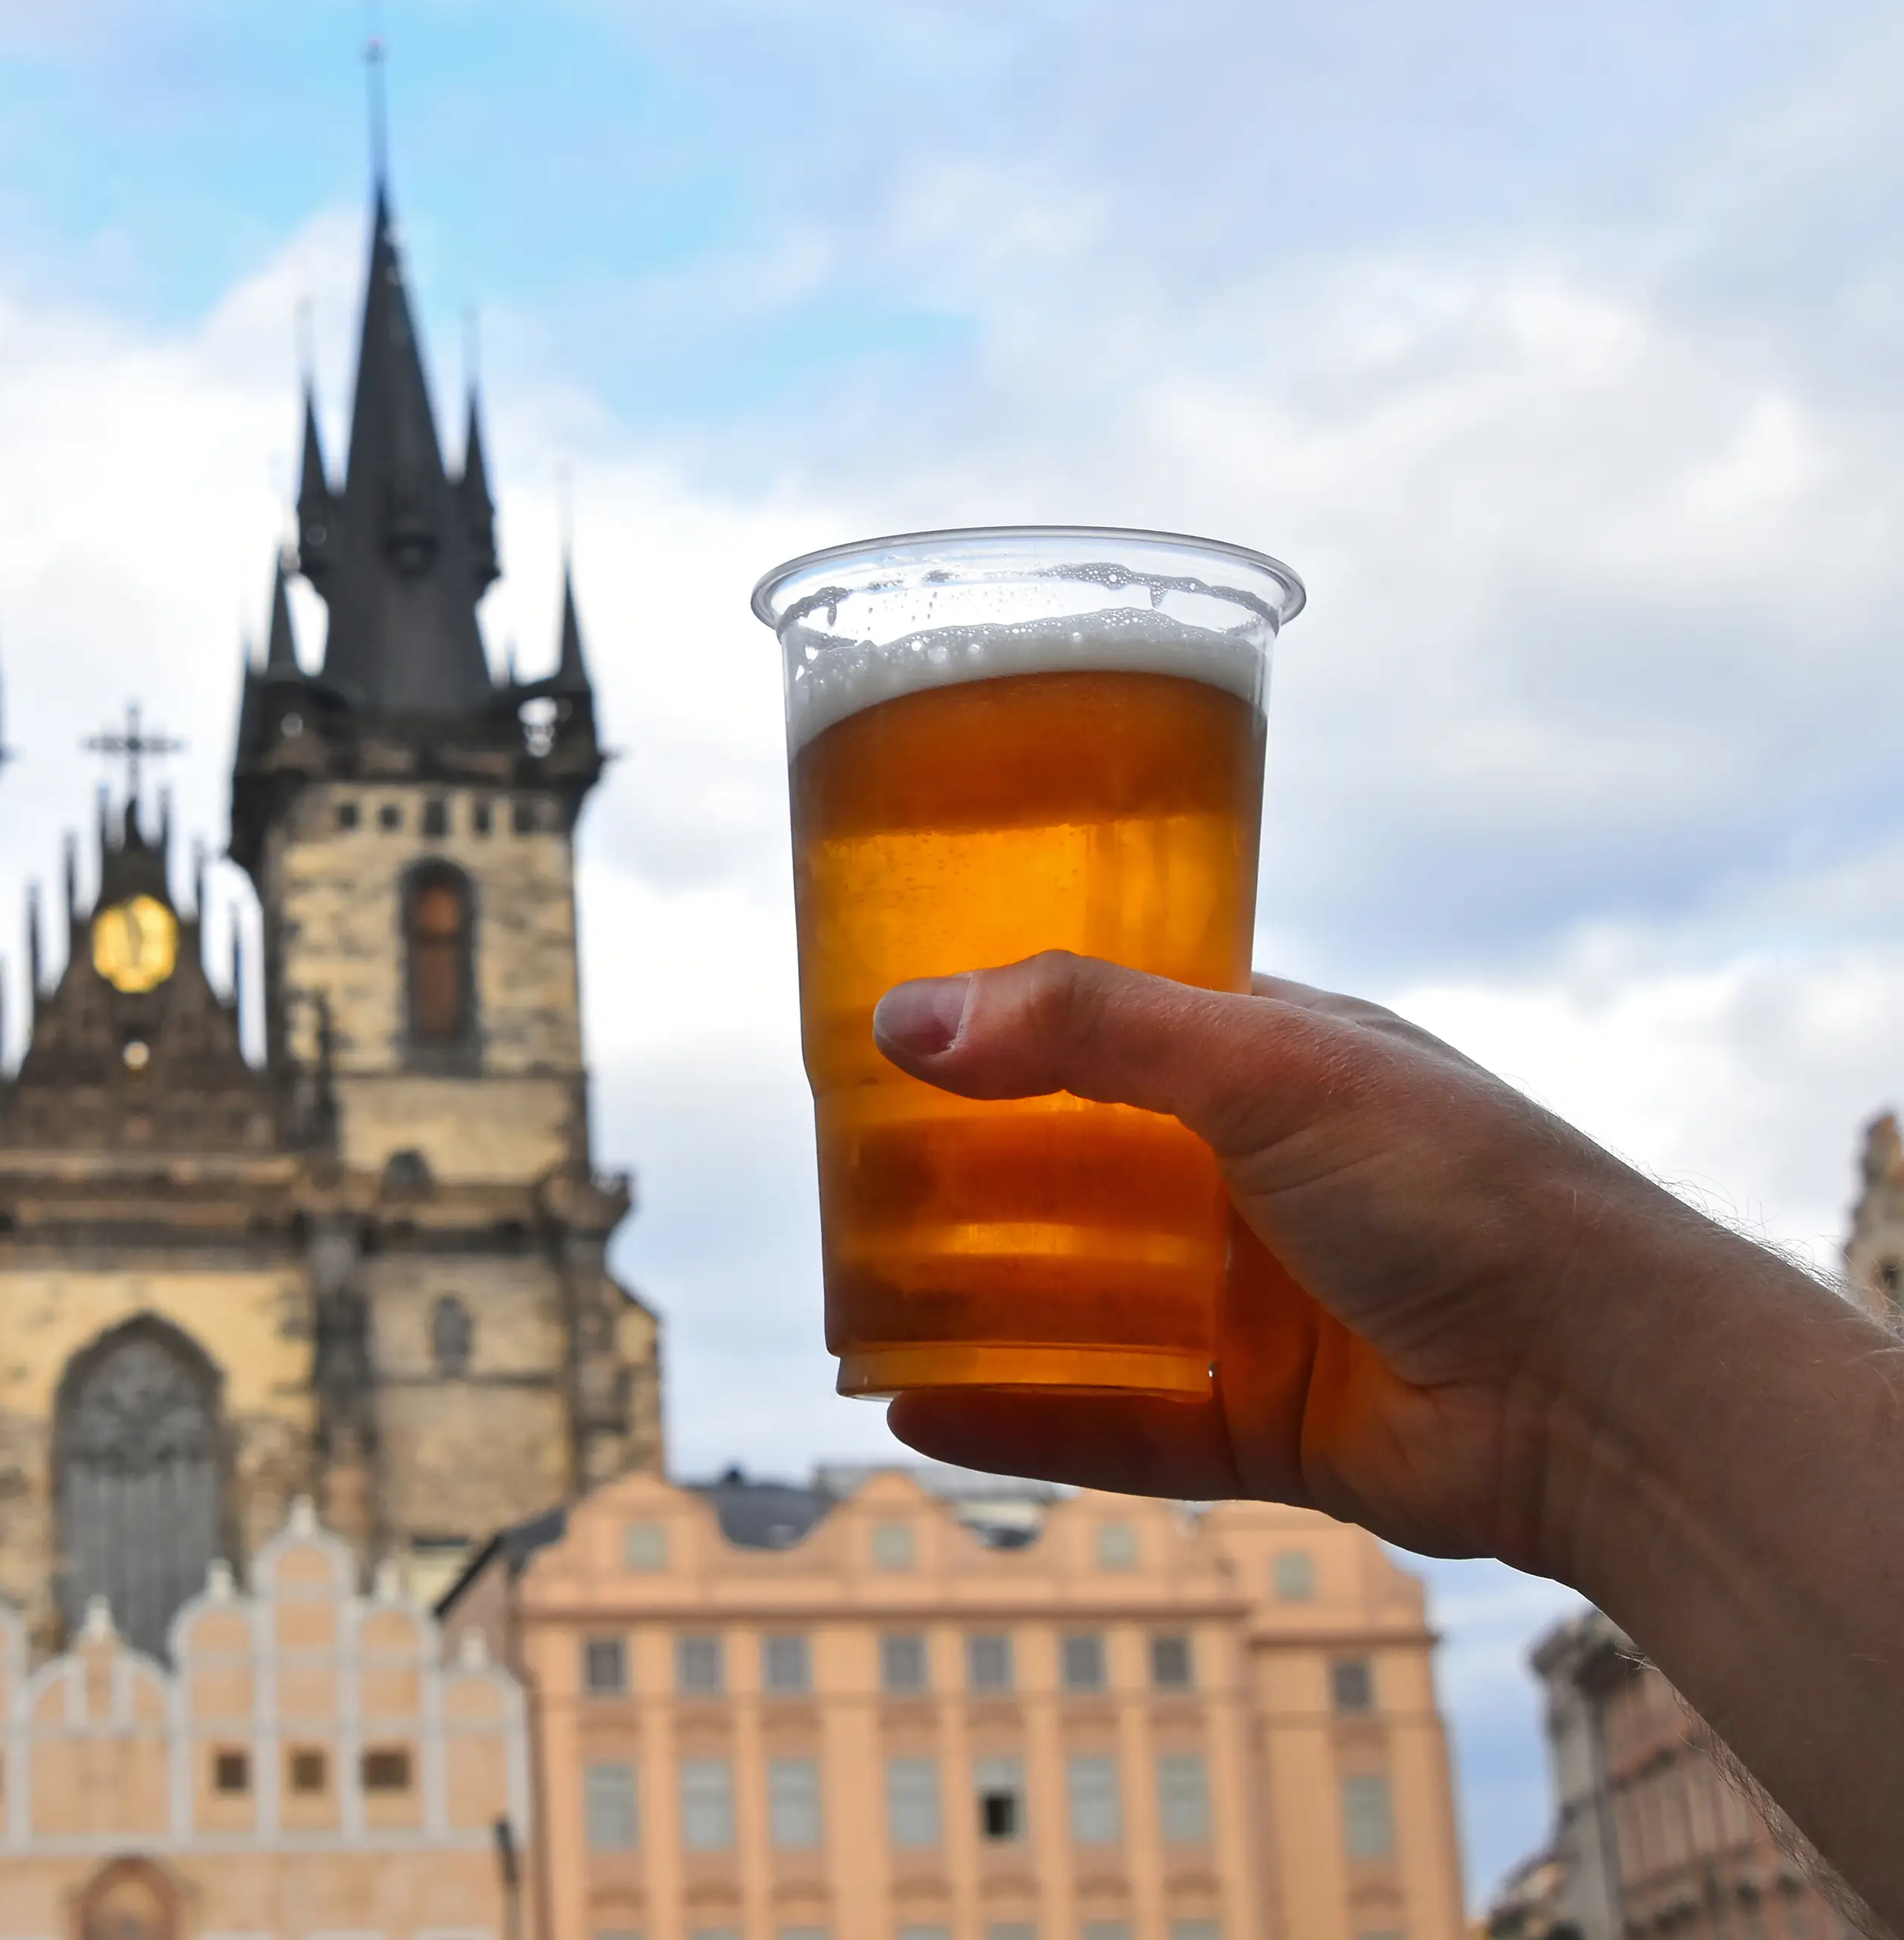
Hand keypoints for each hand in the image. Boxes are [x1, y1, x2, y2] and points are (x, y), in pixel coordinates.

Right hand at [869, 951, 1798, 1572]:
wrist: (1604, 1384)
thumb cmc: (1460, 1184)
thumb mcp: (1264, 1064)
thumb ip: (1084, 1029)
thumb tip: (904, 1015)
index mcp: (1263, 1064)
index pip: (1099, 1030)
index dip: (994, 1033)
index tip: (879, 1041)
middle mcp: (1248, 1181)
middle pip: (1066, 1179)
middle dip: (955, 1185)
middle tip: (838, 1184)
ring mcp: (1248, 1307)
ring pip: (1074, 1308)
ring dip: (969, 1309)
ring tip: (847, 1308)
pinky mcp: (1252, 1426)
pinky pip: (1105, 1425)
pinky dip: (1014, 1420)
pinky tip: (911, 1411)